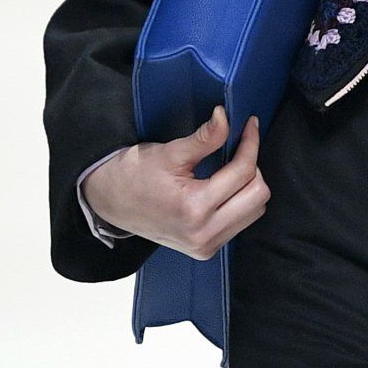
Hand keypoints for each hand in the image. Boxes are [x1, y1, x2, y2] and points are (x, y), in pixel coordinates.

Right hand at [81, 108, 268, 258]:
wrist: (109, 202)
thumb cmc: (133, 175)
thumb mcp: (169, 153)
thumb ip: (204, 138)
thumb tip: (226, 117)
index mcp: (194, 208)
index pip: (243, 173)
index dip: (250, 144)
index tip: (250, 125)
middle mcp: (204, 234)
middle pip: (258, 196)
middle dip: (253, 166)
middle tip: (241, 146)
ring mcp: (206, 246)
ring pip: (254, 211)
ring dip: (249, 185)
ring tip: (231, 166)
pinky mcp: (206, 250)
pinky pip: (240, 222)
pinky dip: (239, 201)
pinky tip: (225, 186)